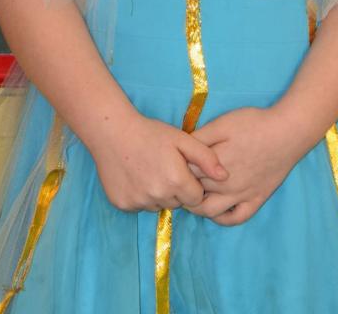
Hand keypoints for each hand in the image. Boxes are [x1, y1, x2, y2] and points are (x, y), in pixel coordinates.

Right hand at [89, 110, 228, 212]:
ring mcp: (139, 202)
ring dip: (158, 194)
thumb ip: (206, 157)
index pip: (196, 198)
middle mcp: (158, 196)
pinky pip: (139, 206)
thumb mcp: (182, 139)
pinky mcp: (123, 205)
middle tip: (165, 167)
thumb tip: (225, 176)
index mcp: (176, 181)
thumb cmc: (150, 132)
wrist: (112, 131)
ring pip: (158, 205)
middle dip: (176, 190)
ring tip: (149, 170)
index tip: (182, 170)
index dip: (192, 184)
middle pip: (177, 203)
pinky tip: (136, 175)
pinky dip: (140, 195)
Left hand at [185, 107, 297, 225]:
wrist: (287, 133)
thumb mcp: (223, 123)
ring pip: (209, 211)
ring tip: (193, 195)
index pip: (185, 173)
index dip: (177, 169)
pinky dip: (222, 218)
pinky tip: (216, 209)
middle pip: (194, 192)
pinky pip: (235, 219)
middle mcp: (225, 184)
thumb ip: (201, 137)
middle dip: (183, 188)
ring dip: (197, 206)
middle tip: (178, 180)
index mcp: (214, 163)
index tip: (173, 165)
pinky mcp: (256, 200)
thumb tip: (182, 147)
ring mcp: (241, 195)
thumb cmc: (254, 124)